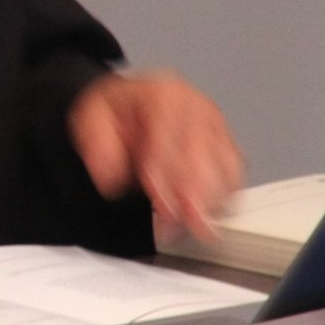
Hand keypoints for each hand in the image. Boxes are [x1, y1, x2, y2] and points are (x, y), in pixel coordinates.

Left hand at [68, 70, 241, 239]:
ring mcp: (217, 125)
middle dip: (193, 198)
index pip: (168, 139)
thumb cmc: (116, 110)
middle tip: (180, 228)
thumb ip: (97, 144)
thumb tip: (110, 177)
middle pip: (204, 157)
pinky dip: (224, 198)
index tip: (160, 205)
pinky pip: (234, 175)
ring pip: (226, 169)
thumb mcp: (90, 117)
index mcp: (163, 94)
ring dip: (211, 203)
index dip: (164, 176)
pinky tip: (208, 217)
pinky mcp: (228, 144)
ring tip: (193, 229)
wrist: (132, 101)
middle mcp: (197, 107)